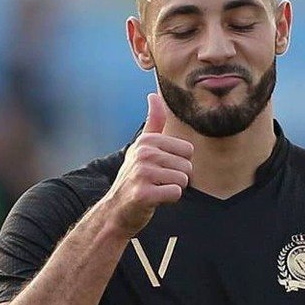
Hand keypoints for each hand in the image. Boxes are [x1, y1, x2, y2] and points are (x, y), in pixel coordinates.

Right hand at [104, 93, 192, 235]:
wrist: (117, 209)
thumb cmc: (134, 177)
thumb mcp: (141, 146)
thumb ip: (153, 122)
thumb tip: (153, 94)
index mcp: (146, 141)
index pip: (188, 150)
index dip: (179, 163)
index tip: (161, 168)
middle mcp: (143, 153)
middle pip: (188, 166)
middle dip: (177, 178)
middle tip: (158, 182)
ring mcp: (142, 173)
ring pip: (184, 180)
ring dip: (173, 189)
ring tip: (156, 189)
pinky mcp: (144, 193)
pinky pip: (176, 193)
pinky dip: (170, 199)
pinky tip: (155, 199)